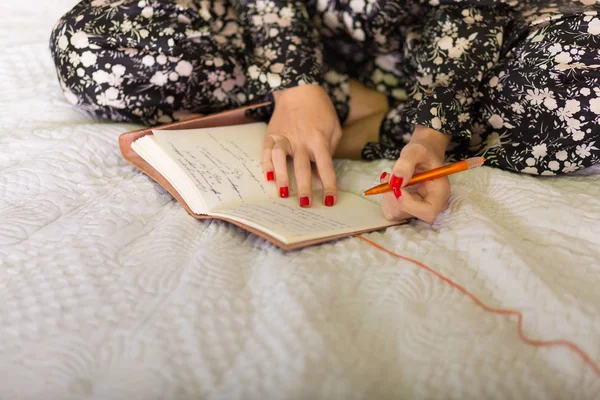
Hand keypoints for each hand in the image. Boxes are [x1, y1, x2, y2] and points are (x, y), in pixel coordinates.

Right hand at [263, 84, 341, 206]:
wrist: (300, 89)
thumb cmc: (321, 111)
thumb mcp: (334, 128)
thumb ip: (329, 150)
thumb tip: (321, 173)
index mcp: (319, 140)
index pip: (326, 167)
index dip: (328, 185)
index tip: (329, 201)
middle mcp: (301, 140)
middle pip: (303, 167)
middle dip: (304, 187)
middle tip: (305, 204)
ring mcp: (284, 136)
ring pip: (281, 159)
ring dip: (282, 177)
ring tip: (282, 194)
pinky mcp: (271, 134)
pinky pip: (267, 151)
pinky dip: (266, 164)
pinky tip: (268, 177)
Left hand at [380, 125, 451, 222]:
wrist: (423, 154)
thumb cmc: (423, 152)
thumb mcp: (415, 151)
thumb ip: (406, 163)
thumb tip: (395, 181)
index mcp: (441, 193)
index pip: (428, 212)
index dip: (409, 204)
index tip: (396, 187)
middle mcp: (433, 204)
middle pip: (410, 214)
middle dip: (393, 197)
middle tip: (388, 177)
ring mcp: (420, 209)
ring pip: (397, 213)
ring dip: (388, 196)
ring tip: (390, 177)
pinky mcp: (408, 209)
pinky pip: (392, 212)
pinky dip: (386, 199)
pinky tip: (390, 185)